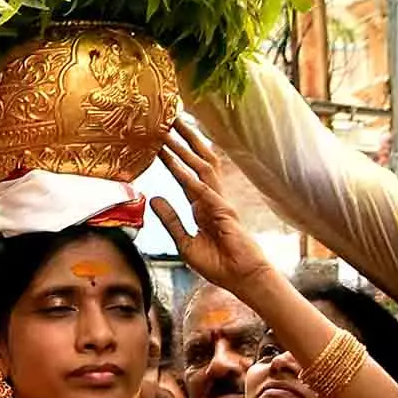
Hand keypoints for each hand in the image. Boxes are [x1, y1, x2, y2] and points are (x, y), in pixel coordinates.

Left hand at [148, 118, 273, 294]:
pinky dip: (189, 178)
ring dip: (185, 149)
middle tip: (168, 117)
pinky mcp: (224, 213)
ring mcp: (219, 202)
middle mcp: (211, 198)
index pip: (184, 174)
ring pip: (202, 168)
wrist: (242, 279)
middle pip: (197, 161)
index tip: (157, 138)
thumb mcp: (185, 242)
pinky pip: (203, 191)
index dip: (171, 156)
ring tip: (169, 130)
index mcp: (201, 205)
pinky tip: (177, 165)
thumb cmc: (218, 264)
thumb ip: (171, 220)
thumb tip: (154, 198)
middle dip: (183, 139)